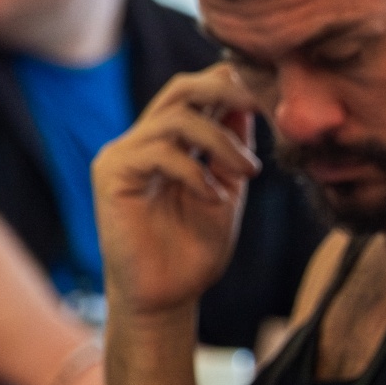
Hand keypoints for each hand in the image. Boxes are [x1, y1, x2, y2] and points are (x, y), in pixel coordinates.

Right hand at [94, 64, 261, 318]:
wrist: (167, 298)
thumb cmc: (194, 251)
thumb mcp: (227, 190)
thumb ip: (233, 150)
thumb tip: (249, 104)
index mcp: (171, 141)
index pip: (198, 93)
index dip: (234, 86)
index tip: (273, 99)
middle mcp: (144, 140)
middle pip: (182, 88)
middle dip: (227, 90)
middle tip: (263, 106)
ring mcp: (124, 154)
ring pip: (176, 117)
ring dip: (221, 142)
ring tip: (247, 173)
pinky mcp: (112, 174)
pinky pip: (158, 152)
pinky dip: (195, 172)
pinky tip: (214, 198)